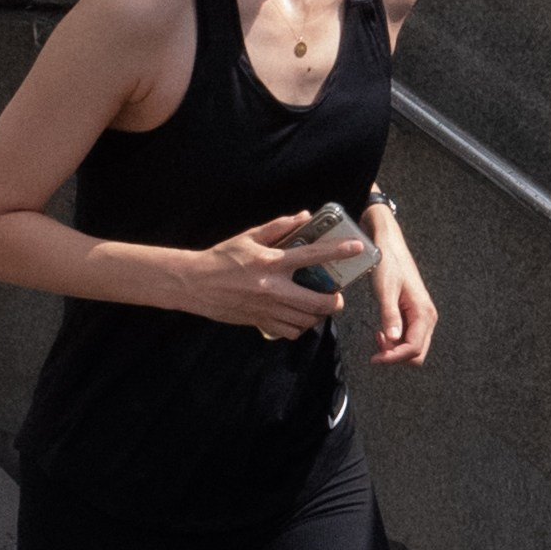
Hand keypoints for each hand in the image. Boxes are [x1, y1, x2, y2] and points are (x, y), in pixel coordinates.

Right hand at [177, 212, 361, 342]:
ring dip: (318, 315)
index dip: (338, 251)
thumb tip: (304, 217)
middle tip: (336, 296)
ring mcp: (267, 309)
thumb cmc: (221, 258)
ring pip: (307, 320)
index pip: (313, 256)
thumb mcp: (249, 237)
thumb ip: (279, 227)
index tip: (356, 248)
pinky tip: (298, 317)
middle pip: (319, 302)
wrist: (194, 284)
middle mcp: (273, 289)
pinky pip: (290, 332)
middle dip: (335, 302)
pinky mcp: (259, 322)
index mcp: (272, 263)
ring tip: (317, 306)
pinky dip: (299, 327)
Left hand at [369, 218, 437, 367]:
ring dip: (394, 349)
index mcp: (424, 312)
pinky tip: (381, 331)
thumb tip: (393, 339)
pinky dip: (394, 341)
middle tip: (375, 347)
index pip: (414, 348)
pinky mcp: (414, 315)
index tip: (375, 358)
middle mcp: (427, 317)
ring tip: (377, 337)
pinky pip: (407, 337)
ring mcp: (422, 317)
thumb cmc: (388, 264)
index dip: (394, 357)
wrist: (389, 247)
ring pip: (412, 347)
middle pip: (417, 352)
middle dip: (396, 356)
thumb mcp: (386, 290)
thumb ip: (390, 315)